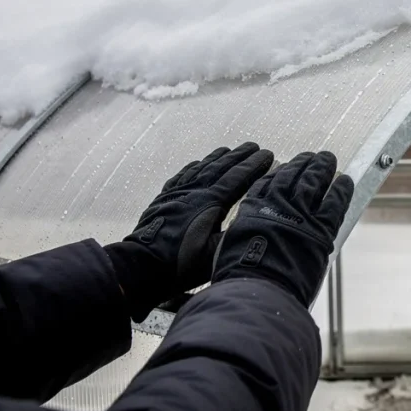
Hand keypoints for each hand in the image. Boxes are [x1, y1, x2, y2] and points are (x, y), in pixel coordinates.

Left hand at [106, 143, 274, 320]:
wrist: (142, 264)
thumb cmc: (181, 263)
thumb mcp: (215, 254)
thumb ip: (237, 233)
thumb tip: (258, 216)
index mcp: (211, 202)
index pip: (238, 178)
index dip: (254, 166)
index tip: (268, 155)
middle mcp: (195, 191)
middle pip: (221, 167)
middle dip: (240, 156)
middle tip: (255, 146)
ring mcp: (178, 193)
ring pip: (201, 168)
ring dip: (218, 157)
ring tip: (230, 149)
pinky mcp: (164, 198)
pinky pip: (181, 176)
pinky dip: (192, 167)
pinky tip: (197, 163)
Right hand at [212, 151, 352, 307]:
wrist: (259, 287)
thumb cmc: (241, 275)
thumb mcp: (232, 244)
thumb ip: (245, 231)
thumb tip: (250, 234)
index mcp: (254, 208)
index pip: (268, 182)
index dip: (279, 172)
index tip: (285, 166)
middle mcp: (278, 205)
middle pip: (293, 176)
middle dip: (303, 164)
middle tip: (313, 156)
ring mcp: (301, 214)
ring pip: (314, 182)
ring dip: (322, 167)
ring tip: (327, 158)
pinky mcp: (321, 227)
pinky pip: (335, 201)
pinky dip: (341, 189)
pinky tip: (345, 180)